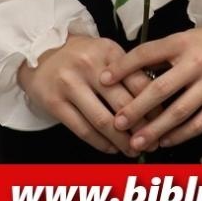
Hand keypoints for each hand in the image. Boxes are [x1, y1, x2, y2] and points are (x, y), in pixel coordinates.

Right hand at [18, 35, 155, 154]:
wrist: (37, 50)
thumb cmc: (80, 55)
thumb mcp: (106, 53)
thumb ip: (128, 71)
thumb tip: (155, 101)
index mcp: (109, 53)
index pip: (139, 82)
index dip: (154, 105)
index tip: (164, 121)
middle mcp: (90, 67)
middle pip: (123, 104)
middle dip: (141, 128)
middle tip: (152, 142)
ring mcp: (70, 85)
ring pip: (102, 121)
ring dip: (121, 141)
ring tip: (132, 150)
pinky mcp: (54, 103)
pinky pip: (81, 129)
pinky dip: (99, 143)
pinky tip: (110, 148)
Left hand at [102, 25, 201, 151]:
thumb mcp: (184, 39)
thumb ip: (158, 54)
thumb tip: (121, 72)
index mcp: (183, 43)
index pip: (146, 54)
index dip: (122, 67)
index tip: (103, 80)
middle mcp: (198, 62)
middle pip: (160, 89)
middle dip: (136, 108)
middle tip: (117, 123)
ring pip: (179, 111)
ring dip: (155, 129)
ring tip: (137, 141)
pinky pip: (200, 122)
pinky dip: (181, 134)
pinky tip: (166, 140)